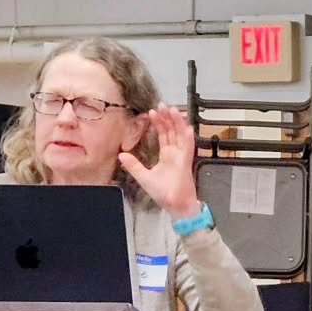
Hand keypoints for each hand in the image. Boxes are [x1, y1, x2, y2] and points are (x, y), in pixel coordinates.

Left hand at [116, 105, 201, 219]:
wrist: (175, 205)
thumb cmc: (164, 193)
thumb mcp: (143, 177)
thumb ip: (133, 165)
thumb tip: (122, 155)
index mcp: (167, 156)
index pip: (164, 135)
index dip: (159, 123)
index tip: (152, 112)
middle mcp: (175, 154)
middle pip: (172, 131)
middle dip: (168, 118)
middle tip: (162, 105)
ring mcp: (182, 157)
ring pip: (181, 135)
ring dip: (178, 123)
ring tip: (173, 110)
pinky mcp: (187, 163)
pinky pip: (189, 148)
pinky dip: (188, 138)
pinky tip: (186, 127)